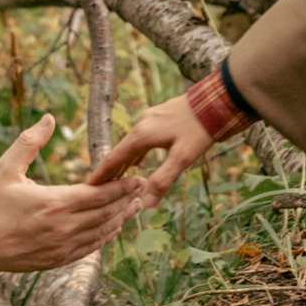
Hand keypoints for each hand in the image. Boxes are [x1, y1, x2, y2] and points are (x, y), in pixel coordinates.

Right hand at [0, 117, 135, 284]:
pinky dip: (104, 237)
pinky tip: (110, 229)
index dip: (122, 187)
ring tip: (132, 208)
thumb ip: (30, 142)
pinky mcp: (57, 259)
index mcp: (54, 203)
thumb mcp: (5, 169)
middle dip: (126, 201)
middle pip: (106, 214)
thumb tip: (50, 118)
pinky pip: (89, 249)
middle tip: (141, 190)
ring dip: (119, 219)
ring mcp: (62, 247)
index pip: (100, 195)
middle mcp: (63, 227)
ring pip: (101, 233)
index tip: (137, 178)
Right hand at [85, 93, 218, 203]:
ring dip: (124, 161)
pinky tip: (139, 159)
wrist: (216, 101)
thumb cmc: (200, 130)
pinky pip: (141, 137)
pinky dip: (136, 151)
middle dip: (110, 169)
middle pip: (120, 150)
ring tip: (117, 177)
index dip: (102, 173)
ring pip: (131, 144)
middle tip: (99, 186)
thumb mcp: (182, 158)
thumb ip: (162, 180)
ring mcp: (151, 118)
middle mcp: (142, 124)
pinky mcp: (160, 116)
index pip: (115, 157)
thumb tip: (146, 204)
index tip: (89, 185)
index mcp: (142, 135)